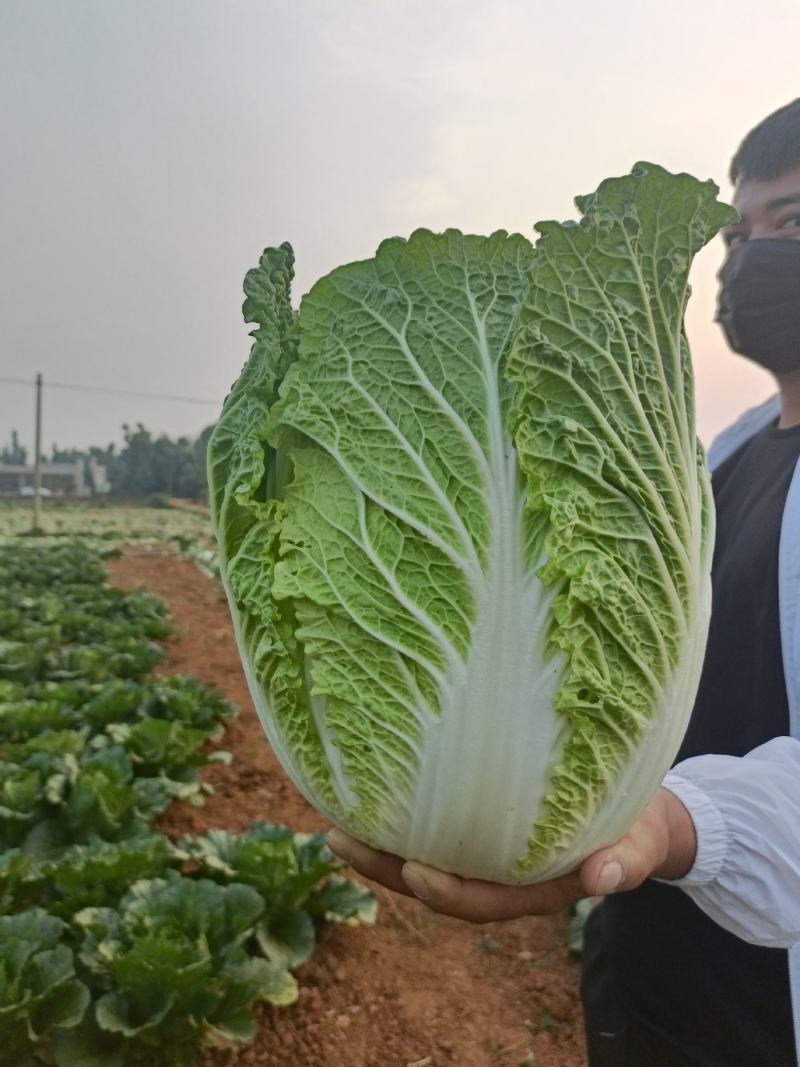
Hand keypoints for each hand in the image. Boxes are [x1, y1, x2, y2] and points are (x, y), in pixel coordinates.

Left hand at [327, 787, 695, 923]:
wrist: (641, 816)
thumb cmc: (638, 827)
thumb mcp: (640, 843)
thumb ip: (625, 861)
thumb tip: (605, 881)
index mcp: (535, 888)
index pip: (482, 900)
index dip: (446, 892)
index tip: (414, 870)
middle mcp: (502, 876)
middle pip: (436, 882)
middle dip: (386, 868)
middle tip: (337, 841)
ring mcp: (489, 853)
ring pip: (426, 857)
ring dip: (380, 846)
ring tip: (333, 823)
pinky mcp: (482, 826)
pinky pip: (436, 829)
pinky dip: (402, 820)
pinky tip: (369, 795)